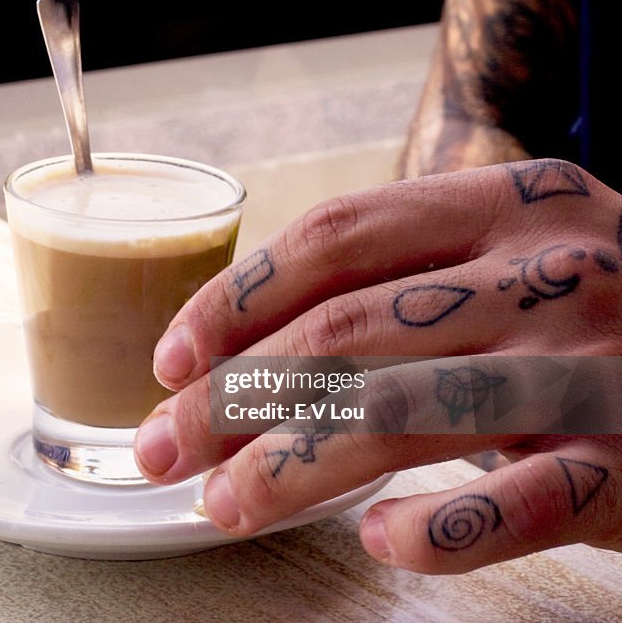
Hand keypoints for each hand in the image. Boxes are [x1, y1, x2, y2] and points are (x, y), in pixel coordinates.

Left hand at [134, 159, 621, 573]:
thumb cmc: (591, 309)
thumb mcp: (511, 253)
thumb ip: (401, 278)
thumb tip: (242, 350)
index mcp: (508, 202)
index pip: (339, 235)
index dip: (238, 298)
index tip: (171, 360)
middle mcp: (551, 269)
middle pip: (348, 328)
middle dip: (233, 395)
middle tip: (165, 447)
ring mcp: (594, 365)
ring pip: (409, 412)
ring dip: (297, 466)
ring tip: (226, 504)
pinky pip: (527, 502)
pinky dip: (444, 528)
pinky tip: (381, 541)